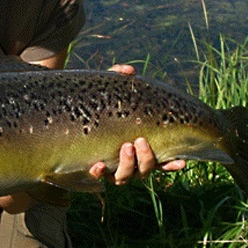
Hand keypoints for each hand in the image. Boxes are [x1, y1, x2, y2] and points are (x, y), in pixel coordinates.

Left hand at [88, 64, 185, 183]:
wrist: (65, 115)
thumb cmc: (94, 103)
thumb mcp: (106, 91)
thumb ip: (118, 79)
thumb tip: (129, 71)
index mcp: (137, 148)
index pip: (159, 161)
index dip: (171, 164)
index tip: (182, 160)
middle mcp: (126, 162)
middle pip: (143, 170)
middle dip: (145, 158)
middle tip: (139, 141)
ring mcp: (109, 167)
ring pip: (124, 177)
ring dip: (128, 164)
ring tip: (125, 146)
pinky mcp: (90, 168)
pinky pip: (97, 177)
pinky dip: (98, 172)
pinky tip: (97, 165)